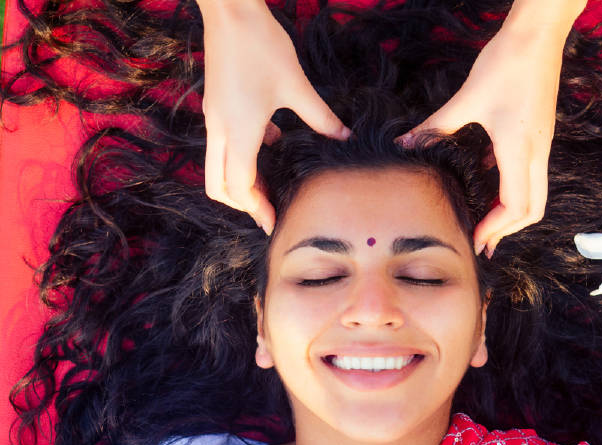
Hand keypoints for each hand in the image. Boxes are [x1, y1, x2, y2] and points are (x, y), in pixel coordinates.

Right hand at [199, 0, 349, 233]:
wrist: (229, 9)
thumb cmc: (261, 45)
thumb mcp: (296, 86)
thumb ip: (321, 118)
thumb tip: (345, 138)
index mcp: (239, 132)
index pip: (241, 187)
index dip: (257, 209)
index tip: (274, 225)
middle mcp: (220, 130)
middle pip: (219, 185)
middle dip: (242, 203)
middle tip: (269, 211)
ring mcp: (215, 117)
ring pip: (218, 165)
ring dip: (241, 181)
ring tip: (272, 186)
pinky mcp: (218, 104)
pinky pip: (225, 142)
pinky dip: (244, 153)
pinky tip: (273, 143)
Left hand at [398, 0, 583, 257]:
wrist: (539, 35)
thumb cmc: (507, 64)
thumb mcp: (467, 99)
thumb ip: (436, 127)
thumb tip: (405, 145)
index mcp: (520, 150)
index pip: (514, 207)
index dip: (495, 229)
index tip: (473, 241)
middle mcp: (536, 153)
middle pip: (532, 208)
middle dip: (507, 229)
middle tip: (481, 241)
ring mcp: (540, 145)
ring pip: (533, 193)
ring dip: (510, 212)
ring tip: (484, 222)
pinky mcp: (537, 134)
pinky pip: (528, 173)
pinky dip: (510, 188)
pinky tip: (485, 184)